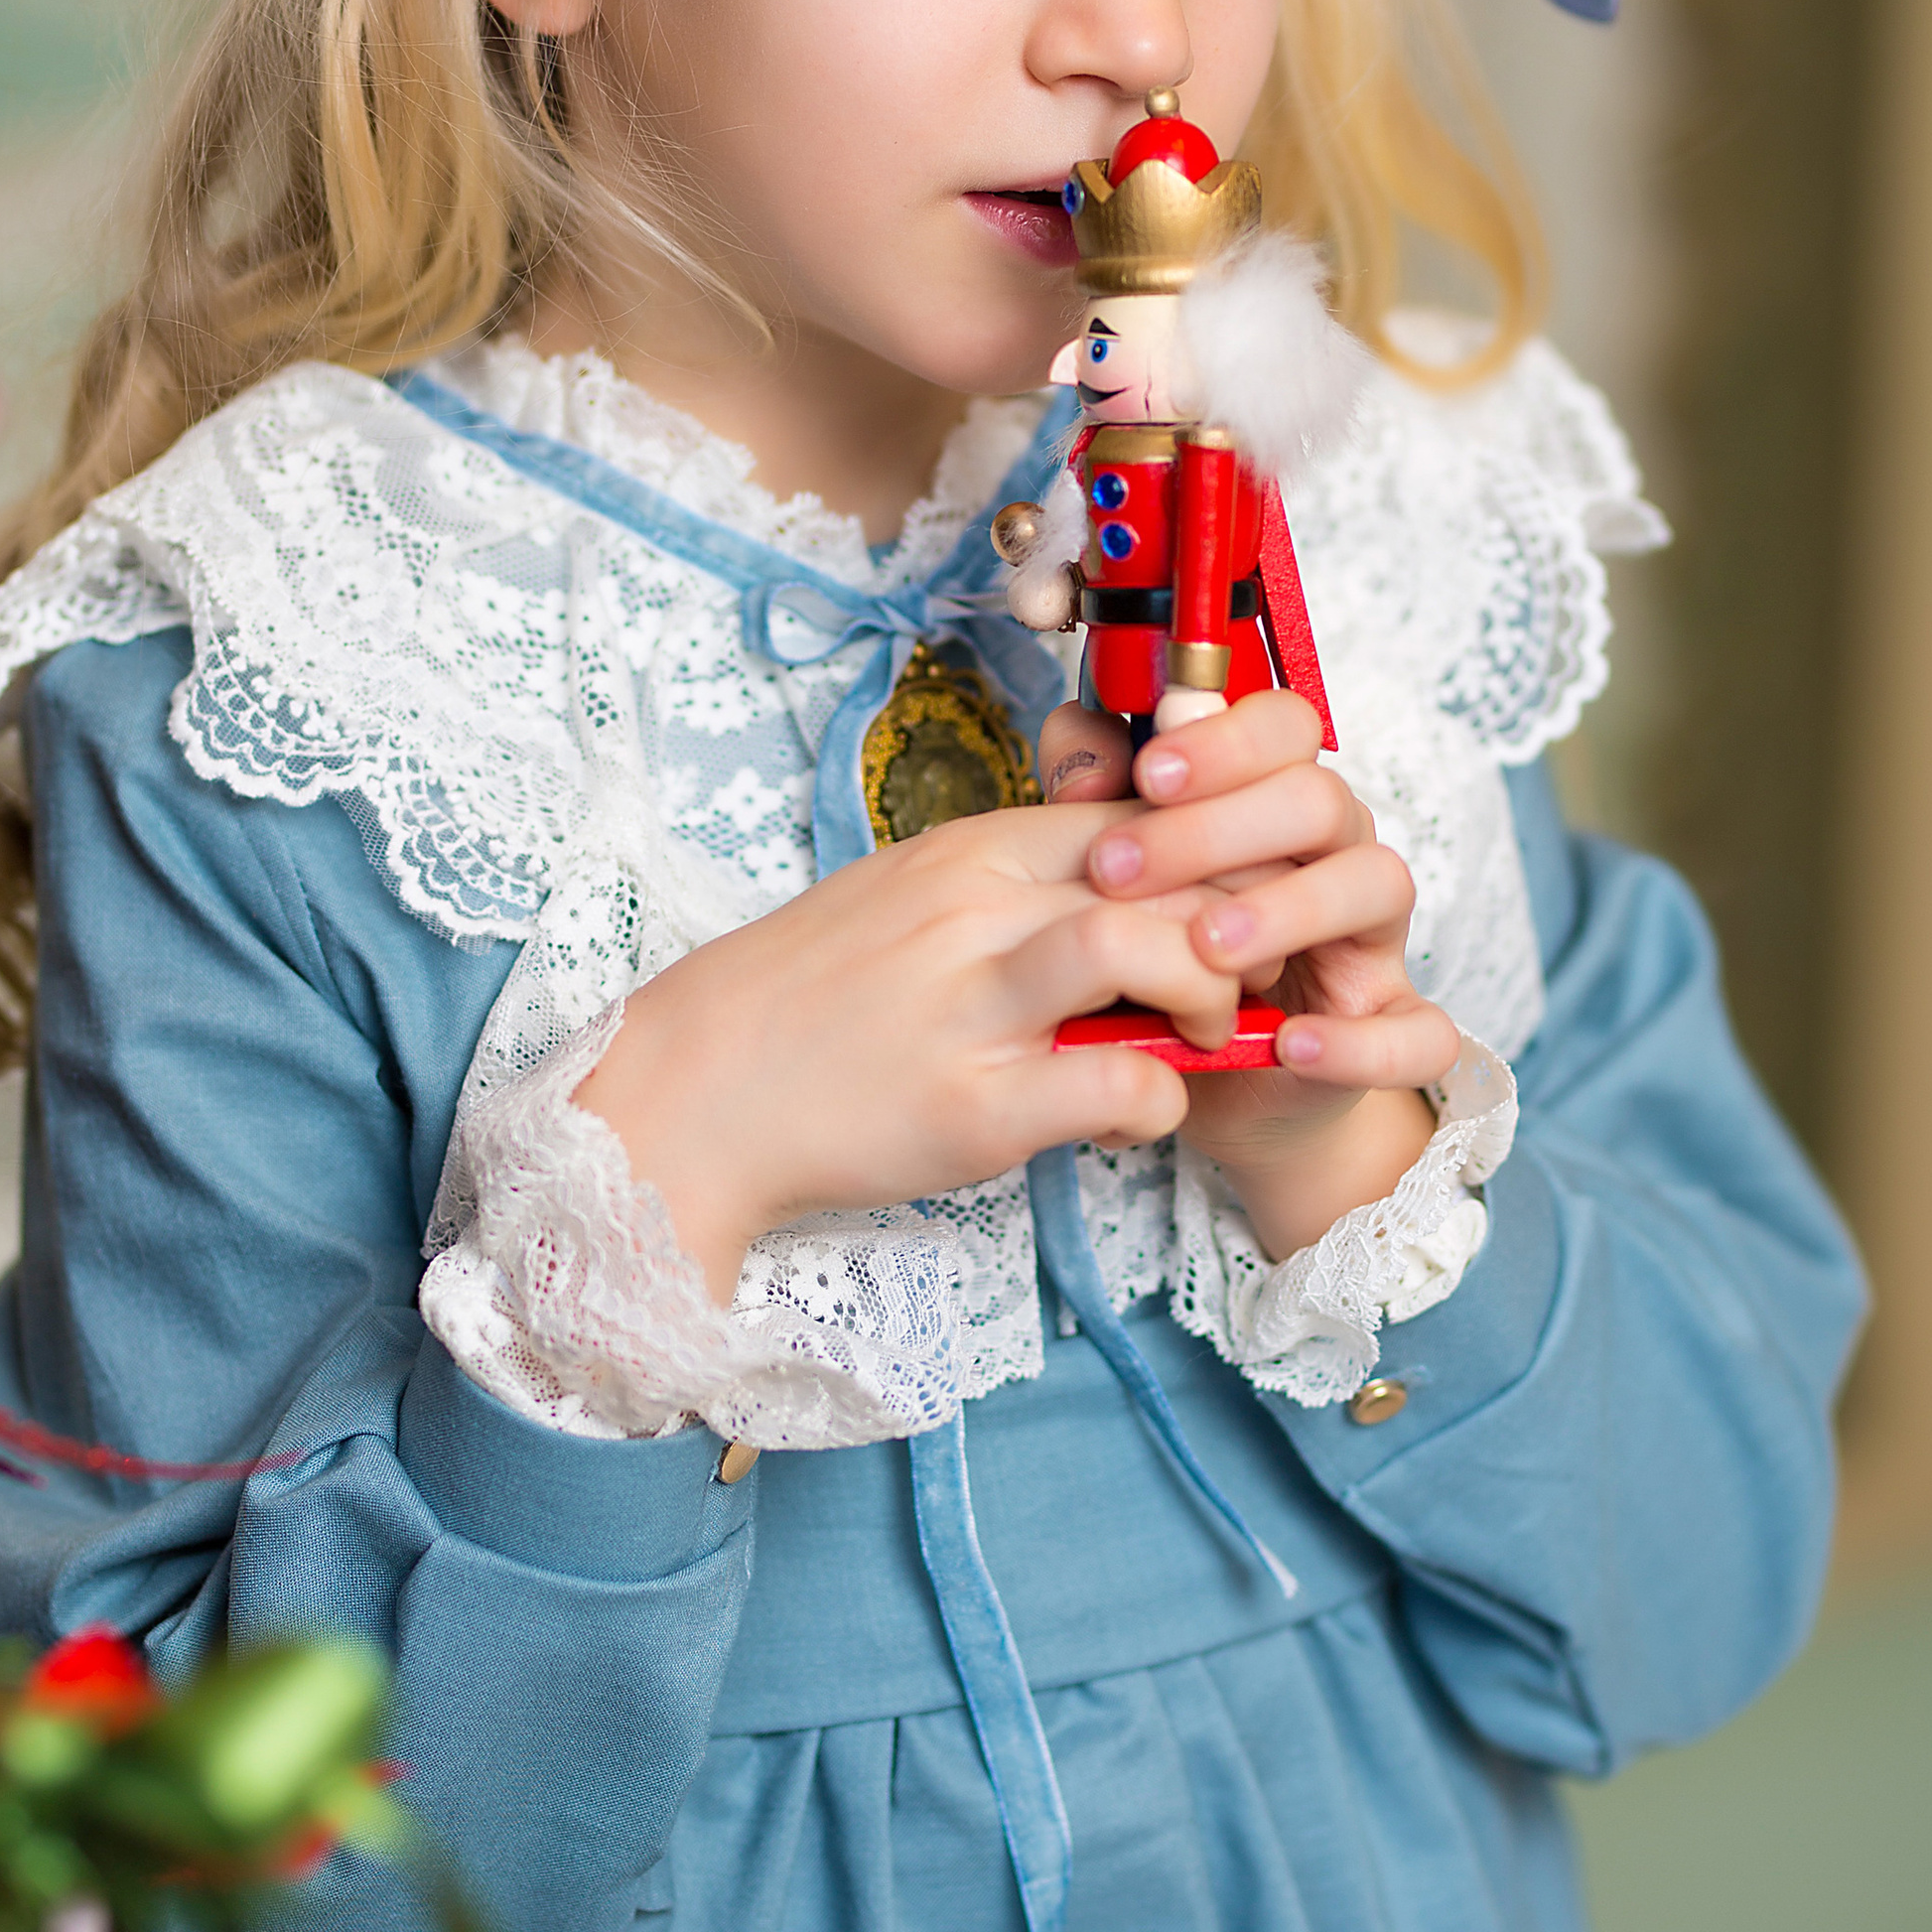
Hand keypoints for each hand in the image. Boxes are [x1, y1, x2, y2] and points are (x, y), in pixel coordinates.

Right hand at [573, 799, 1245, 1303]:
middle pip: (1162, 866)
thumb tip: (1117, 894)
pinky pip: (1113, 1081)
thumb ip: (1009, 891)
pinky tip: (1137, 1116)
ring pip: (1141, 945)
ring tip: (1197, 1040)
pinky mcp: (971, 1107)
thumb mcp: (908, 903)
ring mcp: (971, 1005)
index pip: (1141, 815)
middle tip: (1239, 982)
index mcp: (969, 852)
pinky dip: (1159, 1100)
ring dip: (1206, 996)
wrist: (692, 1093)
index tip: (1229, 914)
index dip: (1215, 860)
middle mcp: (974, 910)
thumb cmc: (805, 1003)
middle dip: (1235, 921)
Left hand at [1036, 690, 1457, 1263]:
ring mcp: (1377, 941)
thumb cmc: (1170, 964)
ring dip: (1288, 909)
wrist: (1218, 1087)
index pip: (1285, 728)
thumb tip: (1073, 730)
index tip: (1146, 774)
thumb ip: (1098, 802)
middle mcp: (1339, 854)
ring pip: (1377, 883)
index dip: (1223, 740)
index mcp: (1278, 803)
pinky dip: (1362, 1040)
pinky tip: (1292, 1045)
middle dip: (1216, 828)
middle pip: (1319, 797)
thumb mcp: (1124, 886)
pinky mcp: (1398, 1030)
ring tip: (1205, 950)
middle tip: (1118, 870)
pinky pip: (1421, 1031)